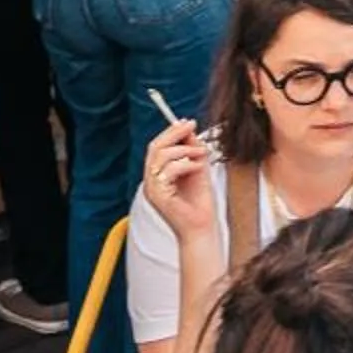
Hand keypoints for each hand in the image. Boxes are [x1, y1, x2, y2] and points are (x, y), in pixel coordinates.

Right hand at [142, 119, 219, 241]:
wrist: (202, 229)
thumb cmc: (200, 205)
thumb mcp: (197, 170)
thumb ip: (191, 151)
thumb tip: (189, 130)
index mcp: (157, 176)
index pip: (156, 147)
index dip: (170, 132)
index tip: (187, 122)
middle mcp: (150, 182)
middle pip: (155, 148)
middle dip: (175, 133)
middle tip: (192, 126)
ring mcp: (152, 190)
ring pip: (161, 156)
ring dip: (185, 150)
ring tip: (201, 154)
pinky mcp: (158, 197)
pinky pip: (168, 170)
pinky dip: (185, 164)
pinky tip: (197, 167)